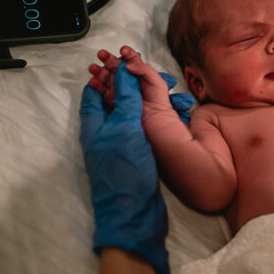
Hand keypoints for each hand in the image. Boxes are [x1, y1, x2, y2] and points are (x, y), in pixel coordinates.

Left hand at [80, 60, 170, 273]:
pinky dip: (161, 117)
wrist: (134, 214)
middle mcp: (106, 133)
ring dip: (154, 101)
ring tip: (177, 95)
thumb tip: (121, 71)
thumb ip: (124, 100)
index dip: (107, 73)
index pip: (95, 91)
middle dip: (138, 85)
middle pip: (117, 99)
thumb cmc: (124, 172)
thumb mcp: (125, 129)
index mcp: (95, 125)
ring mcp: (122, 144)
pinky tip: (178, 114)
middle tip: (162, 77)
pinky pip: (147, 127)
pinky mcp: (138, 154)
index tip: (124, 59)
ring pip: (136, 113)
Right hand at [89, 48, 194, 123]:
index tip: (123, 50)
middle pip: (116, 67)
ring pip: (107, 77)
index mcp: (140, 73)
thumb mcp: (156, 80)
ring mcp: (121, 90)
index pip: (131, 60)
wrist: (154, 119)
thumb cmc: (158, 101)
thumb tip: (128, 65)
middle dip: (108, 59)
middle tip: (101, 54)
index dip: (126, 53)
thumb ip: (143, 69)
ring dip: (99, 71)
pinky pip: (103, 91)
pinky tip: (93, 81)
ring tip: (93, 67)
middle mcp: (129, 80)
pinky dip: (97, 86)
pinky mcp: (114, 99)